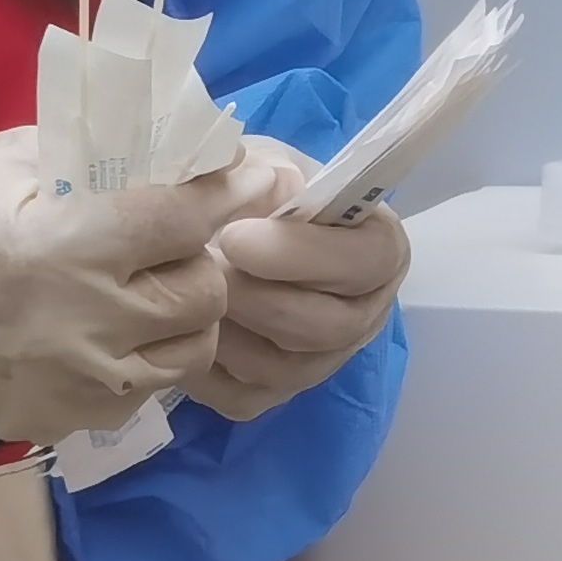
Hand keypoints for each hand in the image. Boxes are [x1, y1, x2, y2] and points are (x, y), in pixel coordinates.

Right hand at [0, 126, 270, 446]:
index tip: (257, 177)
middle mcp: (82, 324)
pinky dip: (141, 359)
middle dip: (202, 259)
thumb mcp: (11, 159)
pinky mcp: (60, 421)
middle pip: (203, 294)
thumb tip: (186, 147)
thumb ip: (102, 157)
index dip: (229, 192)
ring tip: (150, 289)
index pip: (185, 218)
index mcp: (66, 245)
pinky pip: (140, 393)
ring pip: (186, 354)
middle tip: (177, 242)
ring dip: (183, 317)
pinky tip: (109, 331)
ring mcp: (73, 383)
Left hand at [183, 161, 411, 423]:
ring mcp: (320, 364)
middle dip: (255, 296)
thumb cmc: (255, 192)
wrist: (219, 231)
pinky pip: (242, 396)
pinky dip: (205, 366)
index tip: (236, 235)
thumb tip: (239, 176)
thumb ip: (259, 170)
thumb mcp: (262, 164)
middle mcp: (363, 315)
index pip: (367, 262)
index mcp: (380, 250)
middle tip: (202, 264)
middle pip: (326, 327)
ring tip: (187, 288)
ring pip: (282, 368)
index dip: (302, 254)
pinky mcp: (272, 396)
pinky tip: (182, 326)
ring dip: (226, 328)